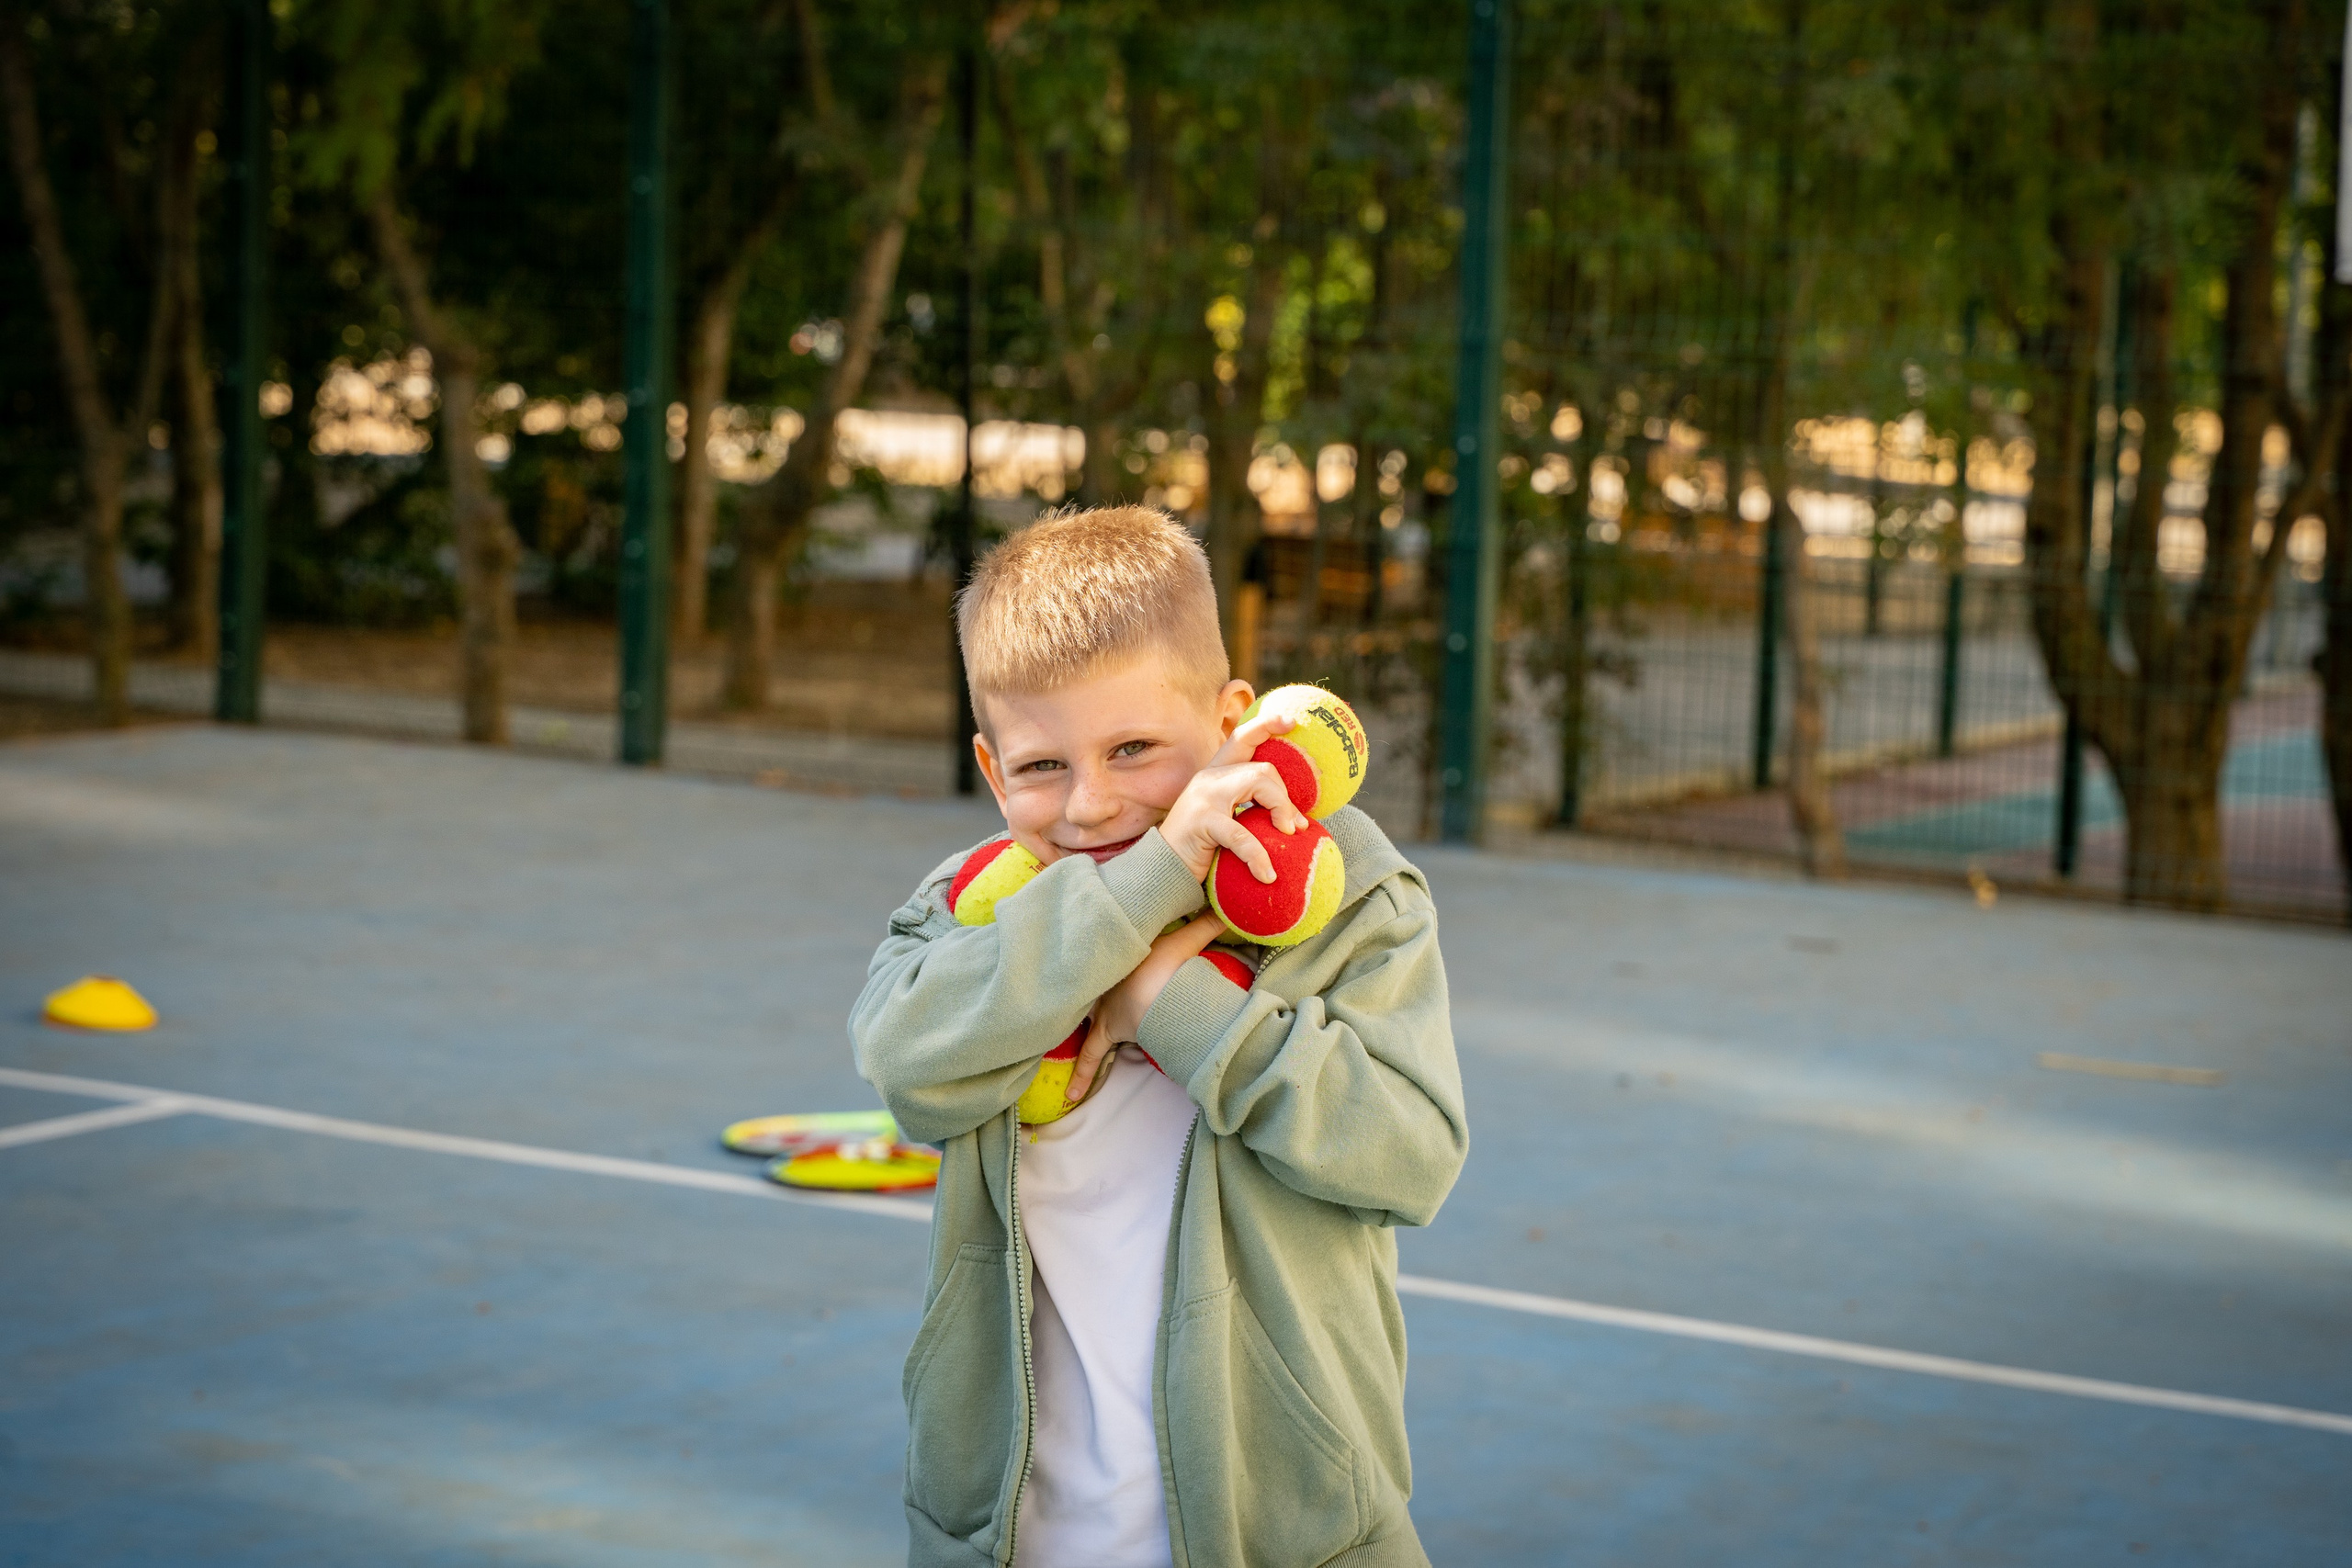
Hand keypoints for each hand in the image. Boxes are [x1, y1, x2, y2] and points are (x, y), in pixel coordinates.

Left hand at [1064, 913, 1223, 1101]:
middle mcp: (1107, 983)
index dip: (1104, 955)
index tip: (1099, 953)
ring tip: (1074, 1031)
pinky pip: (1091, 1057)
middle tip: (1082, 988)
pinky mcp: (1107, 1032)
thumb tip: (1230, 909)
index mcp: (1121, 960)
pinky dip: (1083, 1076)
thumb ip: (1207, 924)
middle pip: (1093, 985)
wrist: (1153, 989)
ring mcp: (1104, 1008)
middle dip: (1087, 986)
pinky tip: (1072, 1096)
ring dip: (1083, 1022)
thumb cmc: (1165, 963)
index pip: (1108, 955)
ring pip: (1086, 1016)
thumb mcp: (1186, 940)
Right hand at [1155, 698, 1315, 882]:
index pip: (1242, 738)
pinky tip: (1267, 875)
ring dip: (1281, 811)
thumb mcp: (1225, 820)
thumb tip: (1295, 817)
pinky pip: (1242, 835)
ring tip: (1287, 837)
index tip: (1292, 720)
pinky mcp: (1202, 821)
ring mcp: (1204, 796)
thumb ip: (1248, 808)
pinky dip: (1259, 856)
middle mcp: (1209, 777)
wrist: (1161, 870)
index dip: (1267, 725)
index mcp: (1215, 774)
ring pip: (1258, 783)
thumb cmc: (1199, 848)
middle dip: (1285, 796)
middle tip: (1295, 826)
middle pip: (1262, 767)